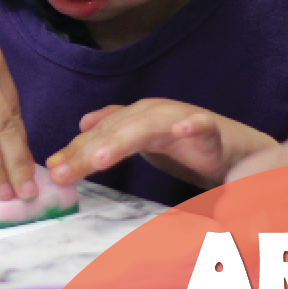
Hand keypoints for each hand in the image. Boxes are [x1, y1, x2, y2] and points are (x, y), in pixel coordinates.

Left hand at [46, 99, 277, 189]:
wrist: (235, 149)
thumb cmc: (183, 145)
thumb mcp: (141, 142)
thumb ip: (112, 135)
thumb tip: (81, 125)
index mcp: (134, 119)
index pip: (97, 136)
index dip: (74, 152)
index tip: (52, 173)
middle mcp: (152, 115)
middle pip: (114, 132)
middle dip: (86, 151)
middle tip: (63, 171)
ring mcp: (181, 120)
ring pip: (146, 128)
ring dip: (123, 139)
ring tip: (100, 159)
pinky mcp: (211, 131)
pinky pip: (201, 126)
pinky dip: (192, 126)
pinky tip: (183, 131)